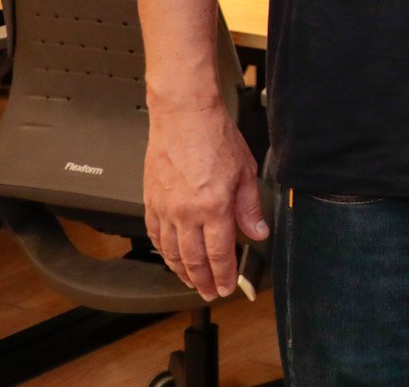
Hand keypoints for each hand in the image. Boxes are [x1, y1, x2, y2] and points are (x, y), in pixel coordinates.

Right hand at [144, 102, 268, 299]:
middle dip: (204, 281)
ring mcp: (165, 208)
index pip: (220, 254)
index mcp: (213, 207)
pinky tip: (170, 257)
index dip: (224, 275)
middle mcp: (186, 213)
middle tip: (211, 292)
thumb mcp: (245, 172)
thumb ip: (250, 207)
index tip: (228, 287)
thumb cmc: (215, 137)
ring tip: (192, 282)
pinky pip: (155, 235)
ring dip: (182, 272)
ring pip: (171, 252)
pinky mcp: (150, 201)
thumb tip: (258, 232)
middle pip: (193, 259)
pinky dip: (164, 251)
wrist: (184, 116)